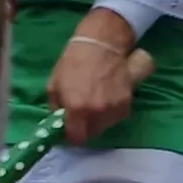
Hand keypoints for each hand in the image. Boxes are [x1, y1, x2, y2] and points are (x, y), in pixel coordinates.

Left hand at [47, 16, 144, 144]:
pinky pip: (116, 117)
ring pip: (105, 126)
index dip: (71, 136)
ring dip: (98, 120)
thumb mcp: (54, 84)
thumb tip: (58, 122)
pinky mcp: (127, 104)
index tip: (69, 130)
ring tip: (93, 103)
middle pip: (92, 134)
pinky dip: (110, 112)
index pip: (76, 138)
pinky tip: (105, 98)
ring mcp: (114, 109)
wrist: (101, 45)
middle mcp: (97, 112)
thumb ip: (56, 107)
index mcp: (77, 108)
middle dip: (84, 128)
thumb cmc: (73, 62)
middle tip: (80, 115)